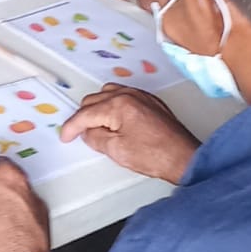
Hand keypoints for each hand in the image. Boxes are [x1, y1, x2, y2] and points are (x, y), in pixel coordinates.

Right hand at [61, 85, 199, 183]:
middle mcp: (129, 95)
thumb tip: (87, 132)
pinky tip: (116, 120)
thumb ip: (95, 138)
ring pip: (107, 93)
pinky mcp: (150, 101)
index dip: (71, 127)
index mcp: (118, 105)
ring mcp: (141, 96)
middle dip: (84, 117)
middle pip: (94, 100)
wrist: (184, 158)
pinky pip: (124, 95)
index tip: (66, 136)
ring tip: (98, 126)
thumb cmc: (156, 156)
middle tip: (81, 134)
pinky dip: (114, 105)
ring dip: (98, 108)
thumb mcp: (117, 151)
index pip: (85, 114)